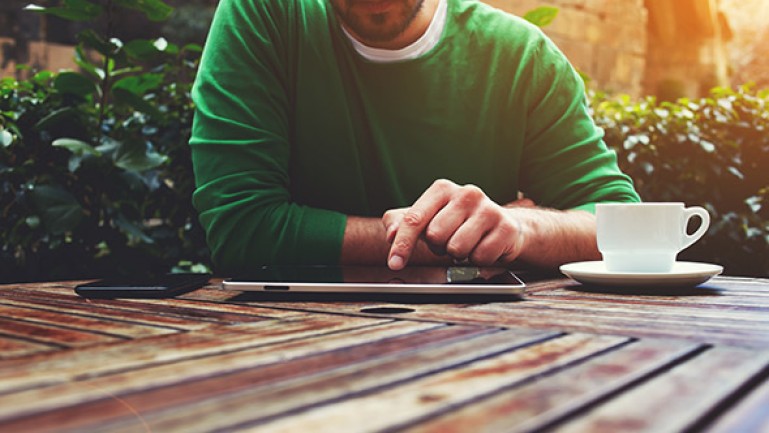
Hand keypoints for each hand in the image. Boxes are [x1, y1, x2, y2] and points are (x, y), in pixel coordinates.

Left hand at [382, 179, 526, 269]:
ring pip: (457, 248)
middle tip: (448, 241)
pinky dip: (478, 260)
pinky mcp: (506, 227)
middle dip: (438, 246)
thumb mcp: (427, 218)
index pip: (414, 219)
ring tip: (466, 244)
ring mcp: (488, 209)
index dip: (402, 244)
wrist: (502, 226)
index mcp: (442, 189)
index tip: (395, 263)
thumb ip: (401, 223)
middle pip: (435, 236)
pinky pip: (480, 257)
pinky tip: (482, 247)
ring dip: (458, 255)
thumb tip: (391, 234)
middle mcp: (466, 193)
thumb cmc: (458, 223)